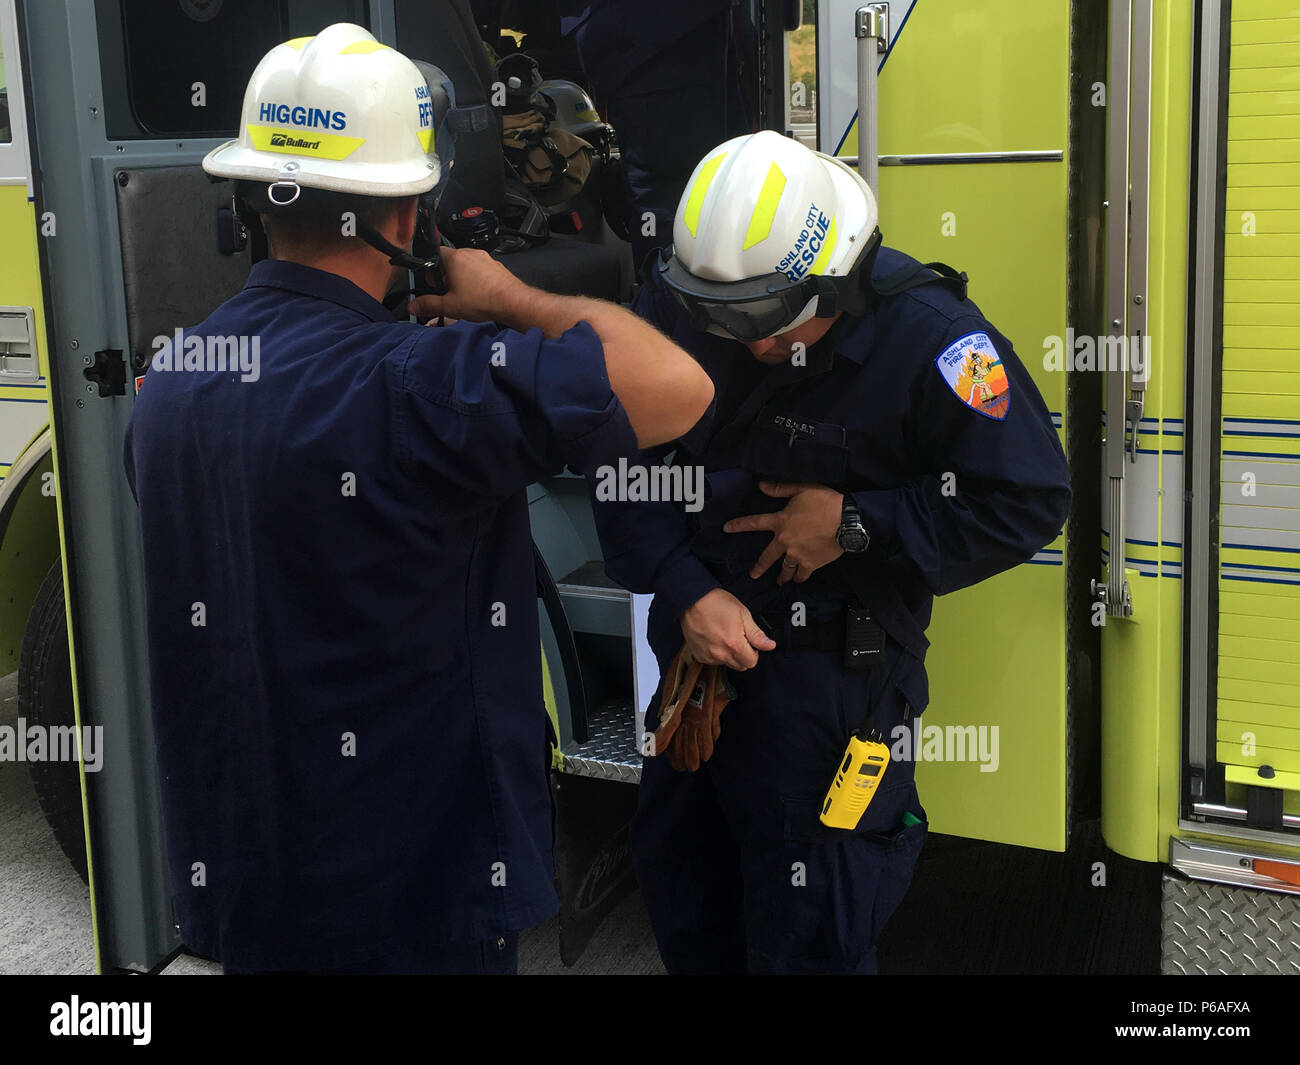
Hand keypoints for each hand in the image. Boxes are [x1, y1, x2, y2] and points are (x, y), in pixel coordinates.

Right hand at [407, 247, 526, 323]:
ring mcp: (485, 259)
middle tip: (447, 292)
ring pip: (467, 264)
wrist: (512, 302)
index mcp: (454, 258)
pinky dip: (477, 279)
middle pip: (451, 260)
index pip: (435, 253)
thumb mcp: (449, 306)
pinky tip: (479, 294)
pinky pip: (481, 270)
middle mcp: (470, 253)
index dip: (431, 268)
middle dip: (447, 275)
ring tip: (464, 295)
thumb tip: (414, 306)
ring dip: (463, 277)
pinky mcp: (496, 267)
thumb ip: (429, 305)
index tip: (433, 281)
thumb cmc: (484, 300)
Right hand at [679, 588, 775, 670]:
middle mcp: (720, 654)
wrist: (691, 599)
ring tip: (724, 635)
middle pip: (740, 666)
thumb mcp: (743, 614)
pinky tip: (713, 638)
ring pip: (726, 664)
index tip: (749, 641)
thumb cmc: (717, 603)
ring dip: (729, 655)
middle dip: (743, 655)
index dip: (754, 652)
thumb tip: (770, 646)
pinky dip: (716, 654)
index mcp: (734, 645)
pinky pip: (712, 661)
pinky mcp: (698, 655)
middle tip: (738, 638)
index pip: (752, 662)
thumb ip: (757, 634)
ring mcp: (708, 656)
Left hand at [723, 482, 843, 584]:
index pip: (754, 523)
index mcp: (780, 522)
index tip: (726, 529)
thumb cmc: (825, 502)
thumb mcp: (801, 489)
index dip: (738, 525)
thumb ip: (780, 490)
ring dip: (782, 576)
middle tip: (753, 575)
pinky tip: (799, 580)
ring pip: (785, 569)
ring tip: (780, 581)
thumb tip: (761, 486)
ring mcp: (797, 555)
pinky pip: (802, 574)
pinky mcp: (811, 563)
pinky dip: (800, 578)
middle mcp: (785, 541)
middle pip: (766, 557)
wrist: (847, 520)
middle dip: (759, 567)